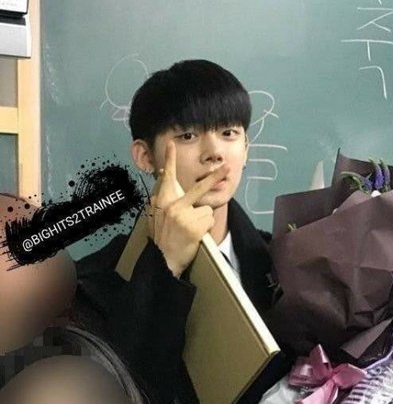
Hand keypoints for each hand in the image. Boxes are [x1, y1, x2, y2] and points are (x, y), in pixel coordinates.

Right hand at [145, 141, 228, 276]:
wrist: (163, 259)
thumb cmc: (163, 238)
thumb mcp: (156, 216)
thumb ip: (161, 200)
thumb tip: (162, 182)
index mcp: (163, 201)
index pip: (167, 177)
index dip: (169, 159)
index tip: (171, 144)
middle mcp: (173, 205)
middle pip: (199, 188)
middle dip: (215, 177)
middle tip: (226, 169)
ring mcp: (183, 215)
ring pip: (206, 209)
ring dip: (203, 220)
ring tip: (191, 230)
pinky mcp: (193, 226)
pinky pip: (209, 220)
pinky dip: (205, 228)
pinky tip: (195, 235)